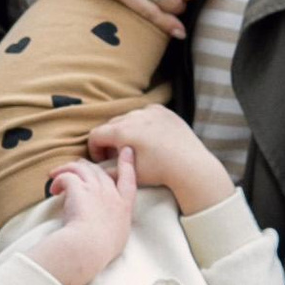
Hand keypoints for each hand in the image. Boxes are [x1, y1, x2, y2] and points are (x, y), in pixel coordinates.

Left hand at [33, 137, 138, 284]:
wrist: (88, 247)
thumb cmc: (101, 250)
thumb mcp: (117, 238)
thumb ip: (116, 227)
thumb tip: (110, 229)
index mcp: (123, 206)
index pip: (129, 179)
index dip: (127, 164)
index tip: (126, 150)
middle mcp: (110, 193)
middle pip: (100, 170)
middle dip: (86, 166)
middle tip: (73, 169)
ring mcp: (95, 189)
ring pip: (82, 167)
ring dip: (67, 169)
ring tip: (54, 176)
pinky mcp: (78, 189)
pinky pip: (67, 176)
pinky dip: (59, 178)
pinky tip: (52, 188)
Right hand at [101, 102, 236, 217]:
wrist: (190, 165)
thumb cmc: (159, 171)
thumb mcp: (131, 174)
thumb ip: (108, 172)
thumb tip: (94, 171)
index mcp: (122, 131)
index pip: (96, 134)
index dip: (95, 149)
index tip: (102, 160)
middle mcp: (134, 116)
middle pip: (110, 125)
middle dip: (109, 140)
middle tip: (117, 156)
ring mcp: (149, 111)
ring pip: (127, 118)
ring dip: (125, 130)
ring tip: (134, 147)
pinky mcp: (162, 110)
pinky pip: (144, 114)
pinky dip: (142, 123)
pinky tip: (149, 138)